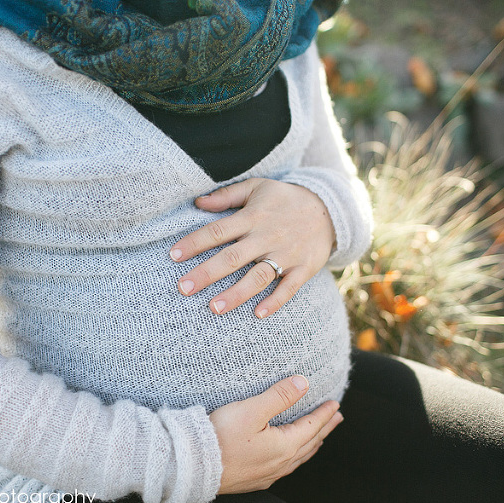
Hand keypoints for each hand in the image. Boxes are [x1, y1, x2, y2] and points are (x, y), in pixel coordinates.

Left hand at [169, 178, 334, 318]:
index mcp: (252, 217)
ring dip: (237, 293)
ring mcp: (286, 254)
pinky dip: (275, 301)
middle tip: (183, 288)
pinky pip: (289, 288)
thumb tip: (197, 202)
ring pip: (258, 276)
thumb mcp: (257, 187)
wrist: (330, 208)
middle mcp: (267, 237)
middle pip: (233, 257)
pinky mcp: (304, 268)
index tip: (173, 255)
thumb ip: (227, 196)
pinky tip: (258, 314)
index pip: (218, 231)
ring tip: (214, 308)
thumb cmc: (284, 199)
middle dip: (207, 273)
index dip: (195, 243)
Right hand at [210, 375, 342, 494]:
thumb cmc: (220, 436)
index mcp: (284, 446)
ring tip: (319, 437)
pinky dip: (295, 457)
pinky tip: (289, 457)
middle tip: (337, 418)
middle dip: (324, 429)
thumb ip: (279, 396)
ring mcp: (267, 474)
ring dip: (312, 444)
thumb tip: (303, 383)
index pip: (312, 426)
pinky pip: (285, 468)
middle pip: (310, 443)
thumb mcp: (252, 410)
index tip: (335, 404)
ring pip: (299, 458)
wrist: (193, 466)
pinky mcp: (254, 480)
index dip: (325, 414)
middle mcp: (280, 464)